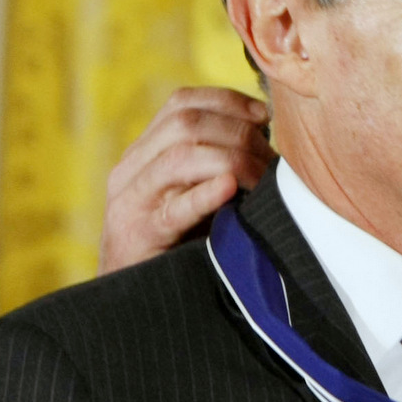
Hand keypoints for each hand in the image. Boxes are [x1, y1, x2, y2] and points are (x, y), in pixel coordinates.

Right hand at [99, 87, 275, 273]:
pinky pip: (174, 210)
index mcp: (144, 152)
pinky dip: (204, 195)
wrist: (130, 300)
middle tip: (271, 158)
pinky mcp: (139, 235)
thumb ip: (215, 162)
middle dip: (238, 133)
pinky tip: (229, 189)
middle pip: (185, 124)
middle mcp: (132, 168)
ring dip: (232, 160)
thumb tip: (267, 138)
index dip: (227, 101)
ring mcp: (132, 201)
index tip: (265, 115)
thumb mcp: (191, 192)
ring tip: (262, 179)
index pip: (182, 103)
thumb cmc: (175, 242)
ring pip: (180, 157)